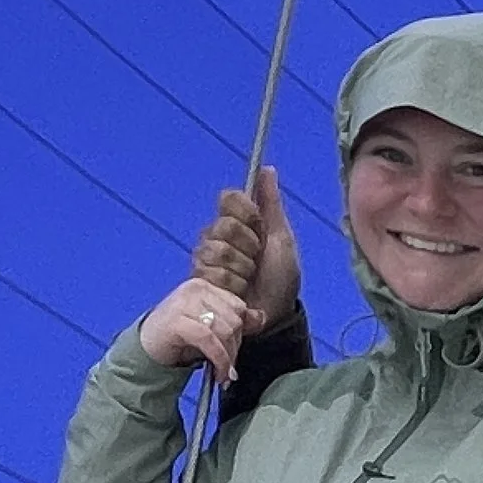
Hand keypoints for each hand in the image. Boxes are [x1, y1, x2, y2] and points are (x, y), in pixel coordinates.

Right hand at [137, 275, 249, 385]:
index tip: (233, 353)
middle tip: (227, 366)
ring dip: (228, 358)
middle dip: (234, 348)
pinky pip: (209, 340)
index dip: (241, 333)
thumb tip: (261, 317)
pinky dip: (219, 360)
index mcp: (203, 286)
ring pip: (224, 330)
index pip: (238, 307)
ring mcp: (183, 303)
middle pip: (234, 319)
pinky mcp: (176, 321)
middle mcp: (194, 289)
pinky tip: (219, 375)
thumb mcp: (210, 328)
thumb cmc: (179, 338)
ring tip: (223, 373)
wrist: (145, 350)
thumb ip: (234, 321)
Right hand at [190, 166, 300, 336]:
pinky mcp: (200, 278)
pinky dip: (230, 283)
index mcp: (241, 220)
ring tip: (248, 279)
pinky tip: (237, 291)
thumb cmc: (282, 277)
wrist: (275, 314)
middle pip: (223, 225)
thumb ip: (271, 203)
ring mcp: (207, 256)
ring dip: (239, 268)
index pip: (228, 197)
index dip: (244, 212)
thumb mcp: (282, 239)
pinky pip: (208, 271)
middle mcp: (219, 234)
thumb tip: (267, 168)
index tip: (258, 225)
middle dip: (246, 246)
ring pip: (215, 250)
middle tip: (257, 260)